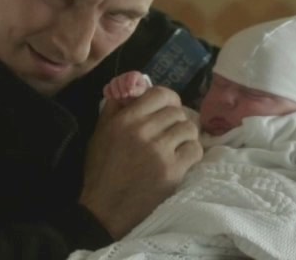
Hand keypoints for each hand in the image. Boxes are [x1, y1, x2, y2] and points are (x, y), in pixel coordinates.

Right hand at [80, 86, 202, 238]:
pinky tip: (182, 159)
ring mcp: (160, 151)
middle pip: (177, 111)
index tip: (167, 109)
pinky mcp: (173, 171)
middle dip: (177, 120)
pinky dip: (192, 152)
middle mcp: (143, 131)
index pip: (160, 94)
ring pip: (189, 129)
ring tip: (177, 145)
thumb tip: (134, 85)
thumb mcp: (99, 133)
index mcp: (125, 120)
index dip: (168, 99)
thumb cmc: (101, 171)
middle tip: (172, 131)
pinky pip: (195, 149)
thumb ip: (115, 107)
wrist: (105, 210)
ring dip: (185, 136)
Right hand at [103, 71, 152, 104]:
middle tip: (125, 95)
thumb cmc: (140, 93)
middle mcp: (125, 76)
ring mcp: (117, 81)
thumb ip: (137, 90)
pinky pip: (107, 88)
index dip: (130, 83)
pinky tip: (110, 98)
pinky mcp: (111, 87)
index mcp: (135, 75)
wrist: (135, 97)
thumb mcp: (141, 91)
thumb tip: (130, 91)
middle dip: (122, 87)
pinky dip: (107, 92)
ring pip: (113, 82)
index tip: (130, 92)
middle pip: (121, 79)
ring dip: (115, 90)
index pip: (132, 76)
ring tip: (119, 97)